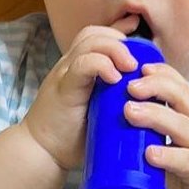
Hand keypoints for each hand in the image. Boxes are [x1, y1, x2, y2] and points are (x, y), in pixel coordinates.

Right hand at [24, 27, 136, 169]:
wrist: (42, 154)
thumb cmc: (73, 136)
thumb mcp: (99, 111)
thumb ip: (114, 97)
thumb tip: (146, 96)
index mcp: (79, 69)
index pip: (98, 36)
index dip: (120, 35)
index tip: (144, 48)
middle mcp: (70, 66)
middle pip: (95, 34)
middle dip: (120, 41)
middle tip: (138, 63)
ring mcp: (64, 74)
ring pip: (90, 42)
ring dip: (115, 50)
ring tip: (130, 67)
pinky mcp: (63, 89)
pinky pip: (82, 65)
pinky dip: (101, 65)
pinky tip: (114, 78)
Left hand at [125, 62, 188, 188]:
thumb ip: (167, 126)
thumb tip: (127, 113)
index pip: (182, 85)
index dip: (162, 74)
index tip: (141, 68)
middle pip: (181, 97)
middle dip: (155, 87)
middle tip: (130, 87)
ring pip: (180, 125)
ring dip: (154, 115)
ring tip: (130, 111)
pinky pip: (184, 160)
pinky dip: (167, 155)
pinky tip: (150, 153)